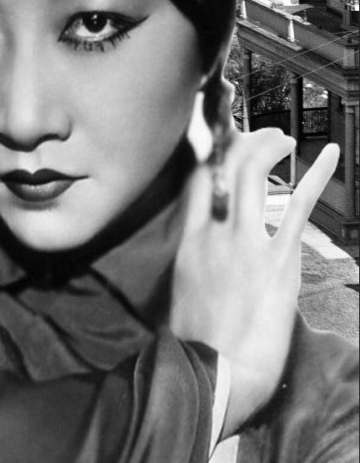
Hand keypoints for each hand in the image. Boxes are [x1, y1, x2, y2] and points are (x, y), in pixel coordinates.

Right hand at [170, 82, 339, 437]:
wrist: (215, 373)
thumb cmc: (197, 346)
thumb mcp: (182, 294)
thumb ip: (194, 266)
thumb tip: (202, 259)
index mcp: (189, 243)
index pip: (197, 183)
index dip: (211, 157)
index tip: (224, 148)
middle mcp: (213, 233)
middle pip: (223, 168)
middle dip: (244, 143)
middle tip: (262, 137)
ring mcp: (245, 243)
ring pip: (252, 175)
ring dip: (269, 148)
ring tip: (283, 139)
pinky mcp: (277, 260)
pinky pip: (295, 207)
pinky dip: (314, 177)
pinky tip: (327, 156)